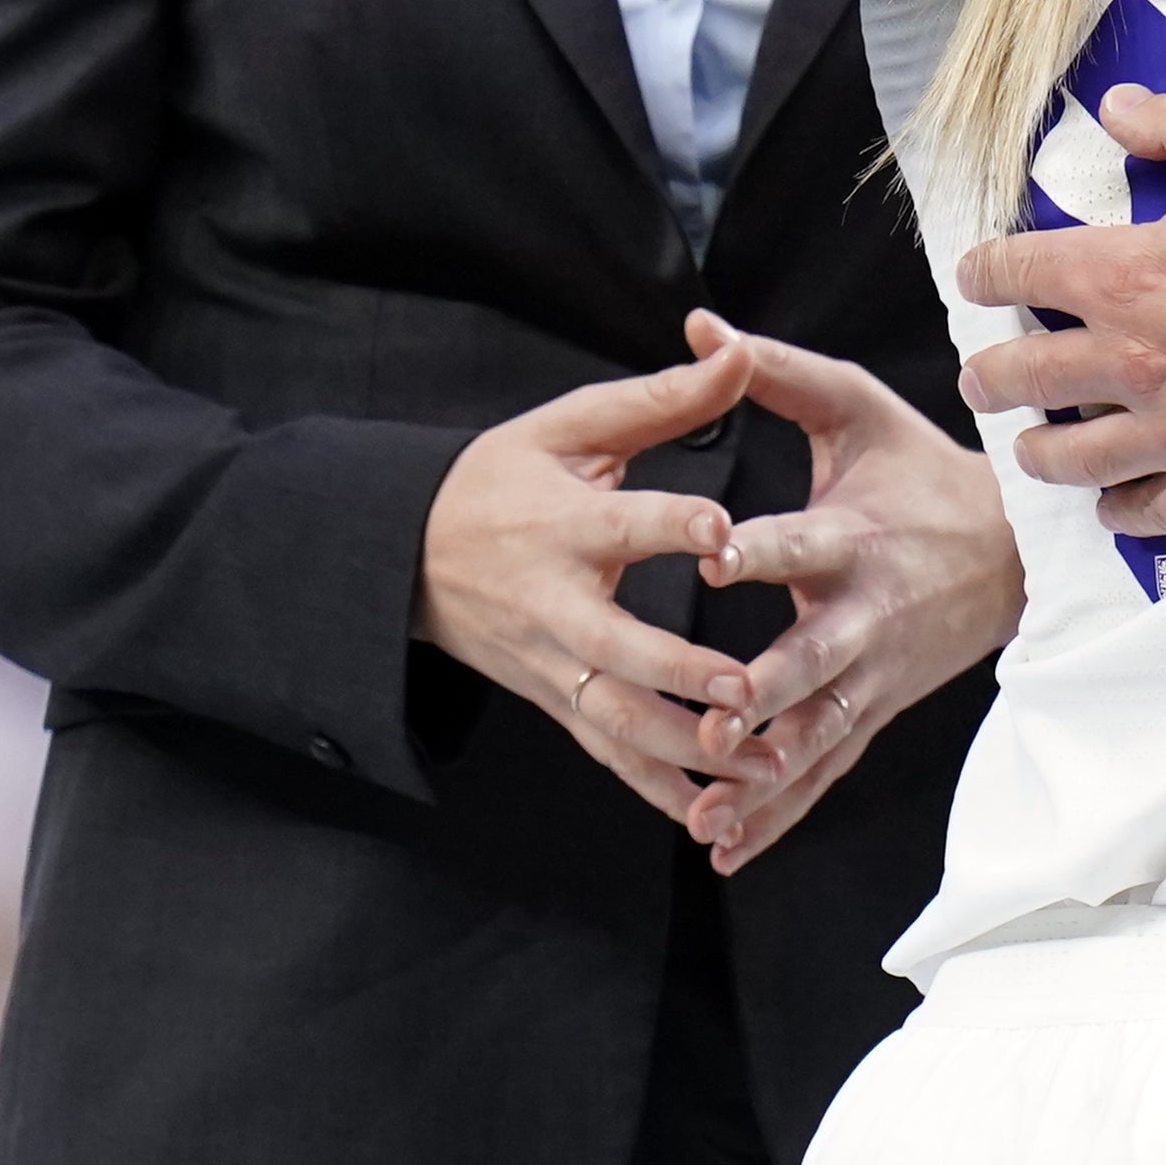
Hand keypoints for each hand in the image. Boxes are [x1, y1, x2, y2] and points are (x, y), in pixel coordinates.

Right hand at [414, 356, 757, 833]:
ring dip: (684, 750)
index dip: (670, 524)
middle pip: (618, 649)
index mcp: (563, 526)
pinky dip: (654, 788)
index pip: (622, 525)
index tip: (723, 530)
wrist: (407, 553)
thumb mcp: (571, 427)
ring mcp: (550, 664)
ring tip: (758, 766)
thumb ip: (662, 399)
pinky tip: (710, 815)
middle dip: (682, 673)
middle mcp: (554, 605)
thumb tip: (740, 349)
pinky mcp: (552, 701)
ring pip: (616, 720)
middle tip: (749, 689)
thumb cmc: (503, 479)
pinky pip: (605, 753)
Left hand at [675, 312, 1022, 873]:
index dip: (760, 547)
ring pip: (815, 733)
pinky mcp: (872, 714)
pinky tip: (722, 846)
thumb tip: (699, 325)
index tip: (713, 553)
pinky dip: (777, 813)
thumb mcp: (855, 407)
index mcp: (855, 538)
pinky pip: (822, 773)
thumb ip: (772, 370)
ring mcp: (871, 676)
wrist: (1014, 551)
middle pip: (811, 661)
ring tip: (707, 802)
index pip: (804, 542)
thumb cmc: (918, 470)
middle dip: (764, 690)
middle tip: (713, 717)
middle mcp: (864, 616)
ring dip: (764, 772)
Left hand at [954, 86, 1165, 533]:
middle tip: (984, 373)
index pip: (1019, 273)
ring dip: (1038, 446)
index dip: (985, 270)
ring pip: (1064, 458)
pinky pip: (1140, 512)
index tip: (978, 275)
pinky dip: (1116, 507)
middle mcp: (1134, 362)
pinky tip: (1113, 498)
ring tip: (1035, 441)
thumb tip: (1118, 110)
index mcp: (1132, 275)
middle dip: (989, 372)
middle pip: (1019, 378)